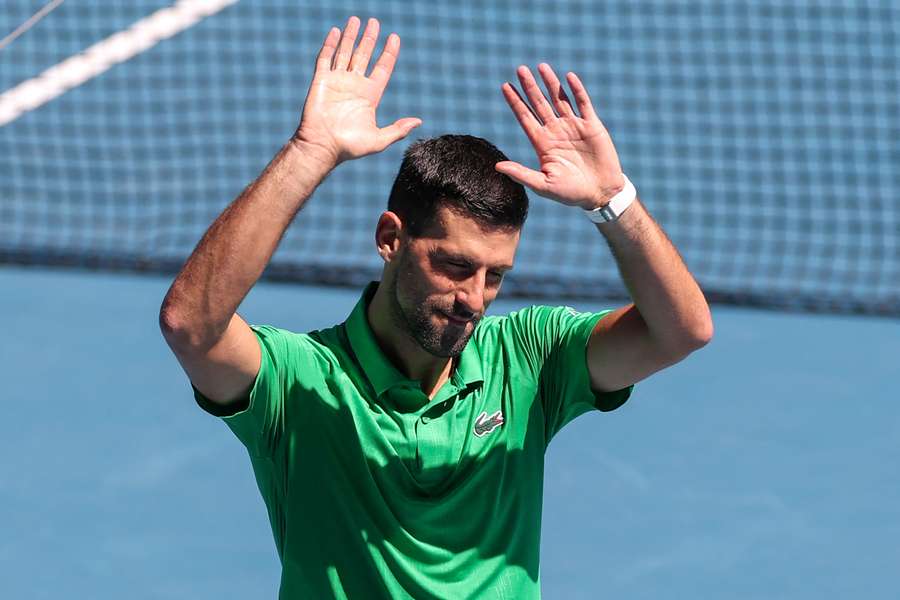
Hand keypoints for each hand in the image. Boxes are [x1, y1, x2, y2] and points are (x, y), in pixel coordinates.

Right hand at [292, 17, 421, 164]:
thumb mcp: (379, 140)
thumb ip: (398, 130)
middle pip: (364, 55)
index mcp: (369, 96)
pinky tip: (336, 31)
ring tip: (357, 20)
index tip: (394, 38)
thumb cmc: (350, 147)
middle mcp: (354, 85)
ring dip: (351, 36)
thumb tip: (418, 121)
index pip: (382, 68)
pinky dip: (331, 44)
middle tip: (375, 22)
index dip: (388, 53)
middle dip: (370, 38)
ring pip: (346, 52)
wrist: (322, 147)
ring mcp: (337, 81)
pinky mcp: (322, 81)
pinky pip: (326, 58)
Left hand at [495, 64, 624, 209]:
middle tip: (520, 69)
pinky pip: (583, 103)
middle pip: (539, 104)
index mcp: (542, 143)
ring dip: (550, 83)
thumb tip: (497, 166)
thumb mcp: (543, 185)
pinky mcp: (592, 126)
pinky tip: (568, 77)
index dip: (515, 102)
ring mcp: (573, 127)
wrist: (600, 193)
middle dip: (530, 87)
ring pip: (559, 99)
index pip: (525, 117)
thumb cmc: (570, 193)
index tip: (505, 86)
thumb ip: (521, 174)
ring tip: (541, 66)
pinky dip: (576, 90)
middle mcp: (556, 131)